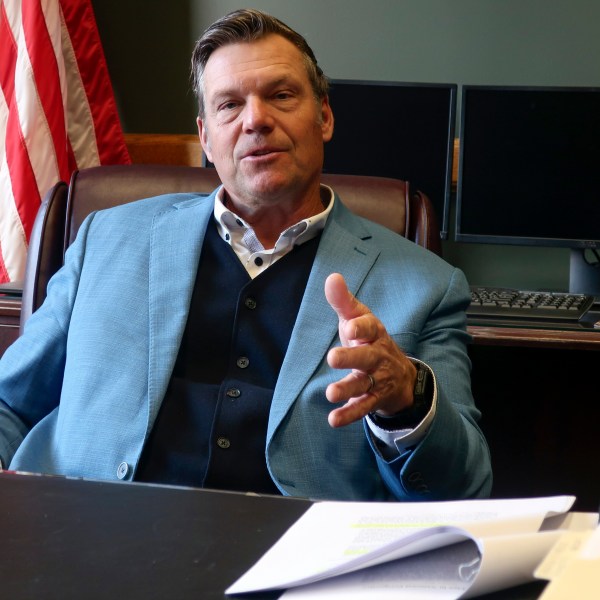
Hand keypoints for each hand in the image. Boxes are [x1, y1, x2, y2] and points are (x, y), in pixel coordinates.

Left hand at [324, 273, 416, 427]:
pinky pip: (362, 407)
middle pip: (366, 357)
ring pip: (363, 384)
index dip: (360, 326)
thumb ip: (343, 301)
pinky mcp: (373, 399)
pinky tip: (333, 420)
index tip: (348, 326)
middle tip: (332, 358)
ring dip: (347, 389)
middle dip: (351, 357)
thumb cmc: (369, 340)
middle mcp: (377, 356)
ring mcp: (377, 379)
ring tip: (330, 393)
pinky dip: (349, 415)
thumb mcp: (359, 319)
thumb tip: (331, 277)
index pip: (370, 327)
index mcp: (374, 333)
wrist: (400, 374)